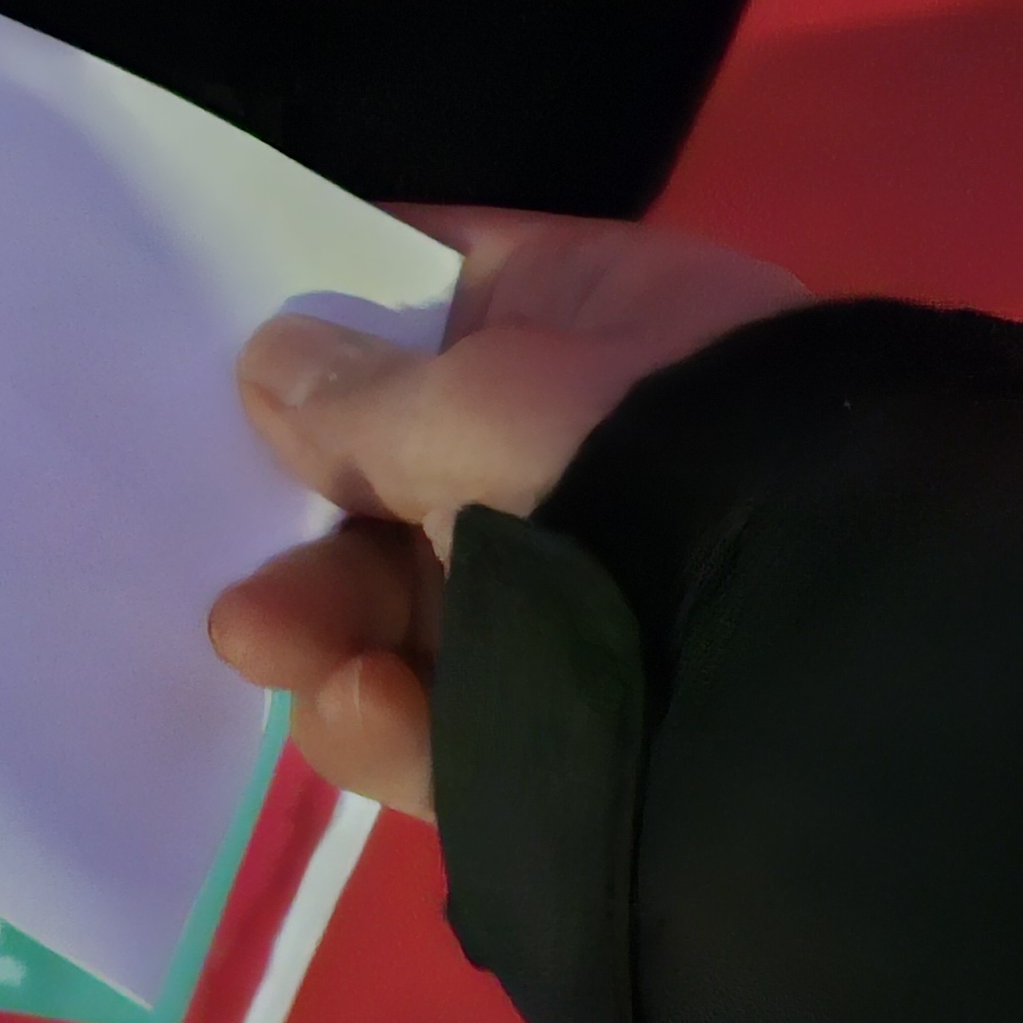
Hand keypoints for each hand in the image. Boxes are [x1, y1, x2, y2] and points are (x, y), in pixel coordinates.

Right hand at [208, 211, 805, 816]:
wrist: (819, 666)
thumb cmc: (645, 462)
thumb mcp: (484, 397)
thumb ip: (357, 394)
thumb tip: (269, 360)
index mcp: (586, 319)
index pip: (425, 290)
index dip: (312, 318)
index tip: (203, 349)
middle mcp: (582, 449)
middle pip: (387, 471)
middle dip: (291, 517)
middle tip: (217, 553)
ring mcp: (582, 594)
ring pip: (397, 605)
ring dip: (317, 619)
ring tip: (260, 637)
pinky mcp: (575, 731)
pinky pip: (446, 724)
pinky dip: (388, 722)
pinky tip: (366, 707)